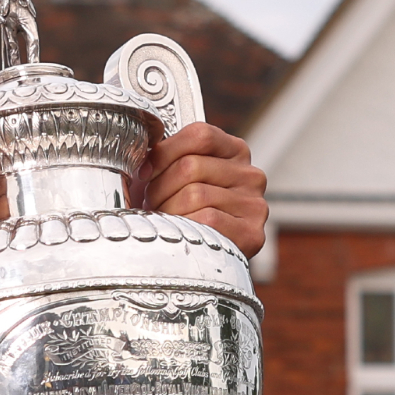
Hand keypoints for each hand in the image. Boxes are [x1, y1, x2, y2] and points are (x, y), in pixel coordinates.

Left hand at [144, 122, 268, 257]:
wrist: (204, 259)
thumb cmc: (184, 212)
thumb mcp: (178, 176)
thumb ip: (168, 156)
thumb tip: (139, 150)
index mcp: (235, 151)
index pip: (200, 135)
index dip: (164, 152)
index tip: (145, 172)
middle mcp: (251, 175)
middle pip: (191, 166)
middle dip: (159, 188)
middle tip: (152, 204)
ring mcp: (255, 204)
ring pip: (195, 194)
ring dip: (168, 210)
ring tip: (166, 219)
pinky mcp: (252, 233)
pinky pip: (207, 220)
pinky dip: (185, 226)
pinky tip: (181, 232)